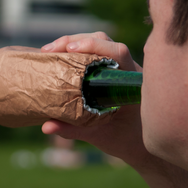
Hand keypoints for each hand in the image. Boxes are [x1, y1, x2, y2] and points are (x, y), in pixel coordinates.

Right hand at [41, 32, 147, 166]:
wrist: (142, 147)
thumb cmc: (126, 142)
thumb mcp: (100, 137)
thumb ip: (74, 130)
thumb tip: (46, 126)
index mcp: (131, 81)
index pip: (117, 52)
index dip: (93, 46)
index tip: (70, 50)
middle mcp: (127, 69)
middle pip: (103, 41)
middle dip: (75, 40)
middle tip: (49, 50)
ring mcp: (119, 68)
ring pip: (98, 43)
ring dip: (74, 43)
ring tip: (50, 52)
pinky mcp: (109, 71)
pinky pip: (94, 54)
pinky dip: (76, 53)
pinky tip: (59, 58)